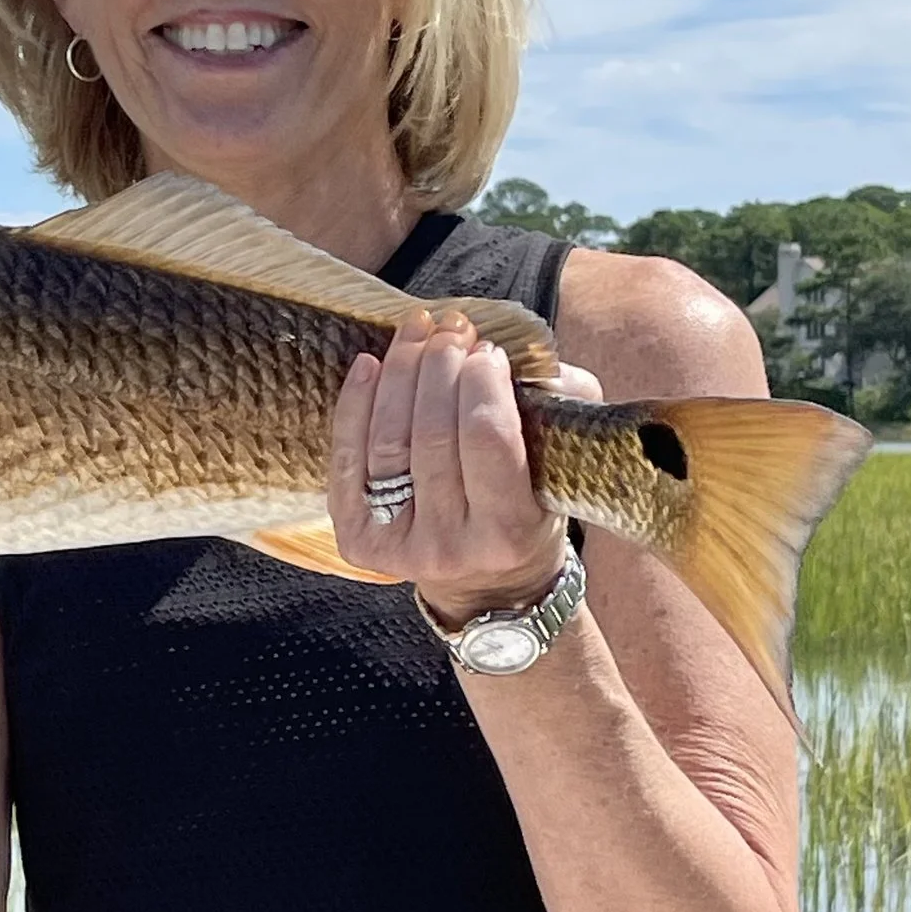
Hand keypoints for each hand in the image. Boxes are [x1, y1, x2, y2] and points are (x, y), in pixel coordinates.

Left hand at [327, 310, 607, 625]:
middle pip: (432, 435)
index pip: (487, 440)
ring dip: (400, 373)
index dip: (483, 383)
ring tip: (416, 331)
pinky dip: (354, 405)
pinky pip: (347, 459)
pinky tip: (370, 364)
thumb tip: (529, 356)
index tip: (489, 349)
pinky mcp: (357, 538)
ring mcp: (397, 545)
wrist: (488, 583)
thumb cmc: (531, 506)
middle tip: (451, 329)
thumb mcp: (562, 464)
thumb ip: (562, 405)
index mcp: (507, 532)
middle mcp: (448, 545)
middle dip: (440, 367)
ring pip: (387, 441)